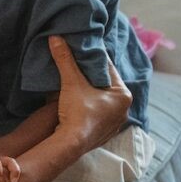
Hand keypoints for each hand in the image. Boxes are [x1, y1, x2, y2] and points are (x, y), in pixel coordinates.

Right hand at [49, 36, 131, 150]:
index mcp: (123, 95)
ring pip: (102, 99)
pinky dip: (89, 105)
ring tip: (76, 80)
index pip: (108, 69)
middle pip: (105, 84)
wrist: (71, 143)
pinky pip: (98, 112)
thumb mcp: (71, 82)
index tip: (82, 50)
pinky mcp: (104, 132)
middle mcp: (124, 109)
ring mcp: (115, 122)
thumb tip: (56, 38)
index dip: (94, 58)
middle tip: (77, 63)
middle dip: (91, 74)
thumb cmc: (78, 112)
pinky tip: (78, 101)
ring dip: (90, 90)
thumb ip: (65, 60)